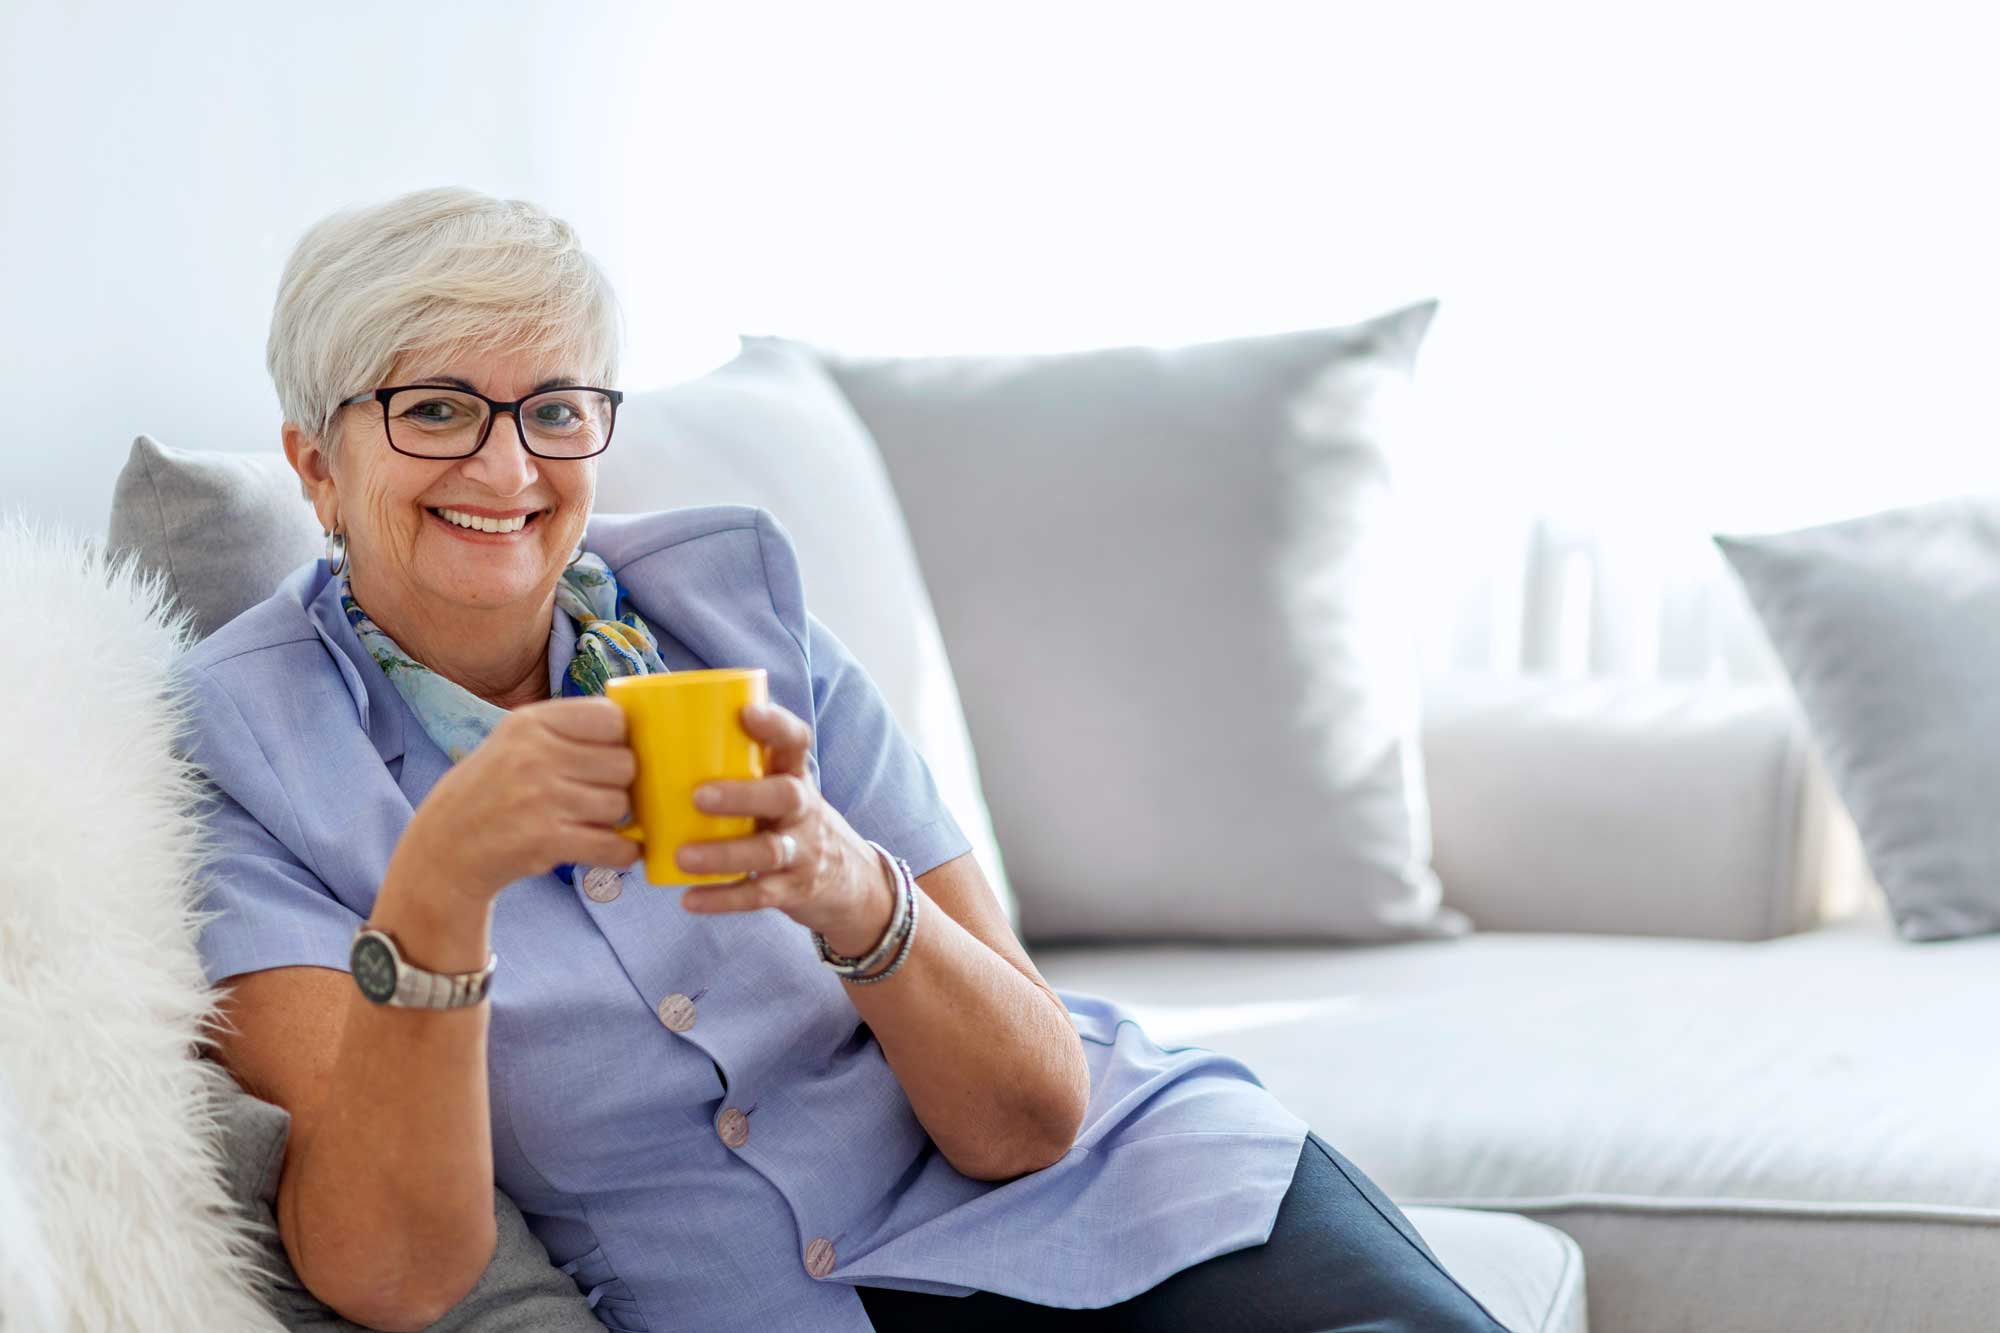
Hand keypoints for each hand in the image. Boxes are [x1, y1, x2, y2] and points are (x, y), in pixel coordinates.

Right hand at [397, 696, 641, 902]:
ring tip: (586, 820)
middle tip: (597, 793)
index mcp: (530, 723)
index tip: (609, 754)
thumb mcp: (516, 742)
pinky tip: (614, 850)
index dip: (620, 739)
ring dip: (613, 818)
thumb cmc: (491, 791)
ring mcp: (540, 799)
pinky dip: (622, 853)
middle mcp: (534, 756)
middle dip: (619, 782)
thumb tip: (639, 730)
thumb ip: (568, 731)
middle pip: (624, 763)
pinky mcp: (546, 841)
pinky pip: (613, 846)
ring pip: (620, 804)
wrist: (444, 849)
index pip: (611, 717)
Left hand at [675, 700, 892, 944]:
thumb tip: (658, 734)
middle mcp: (804, 810)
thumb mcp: (780, 787)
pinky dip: (724, 899)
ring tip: (683, 857)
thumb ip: (741, 766)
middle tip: (699, 796)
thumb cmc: (790, 820)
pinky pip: (760, 895)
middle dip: (744, 795)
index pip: (797, 742)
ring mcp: (802, 851)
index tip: (746, 713)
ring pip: (769, 850)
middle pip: (785, 796)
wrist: (850, 880)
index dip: (777, 725)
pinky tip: (690, 899)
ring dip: (724, 854)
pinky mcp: (793, 889)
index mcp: (795, 776)